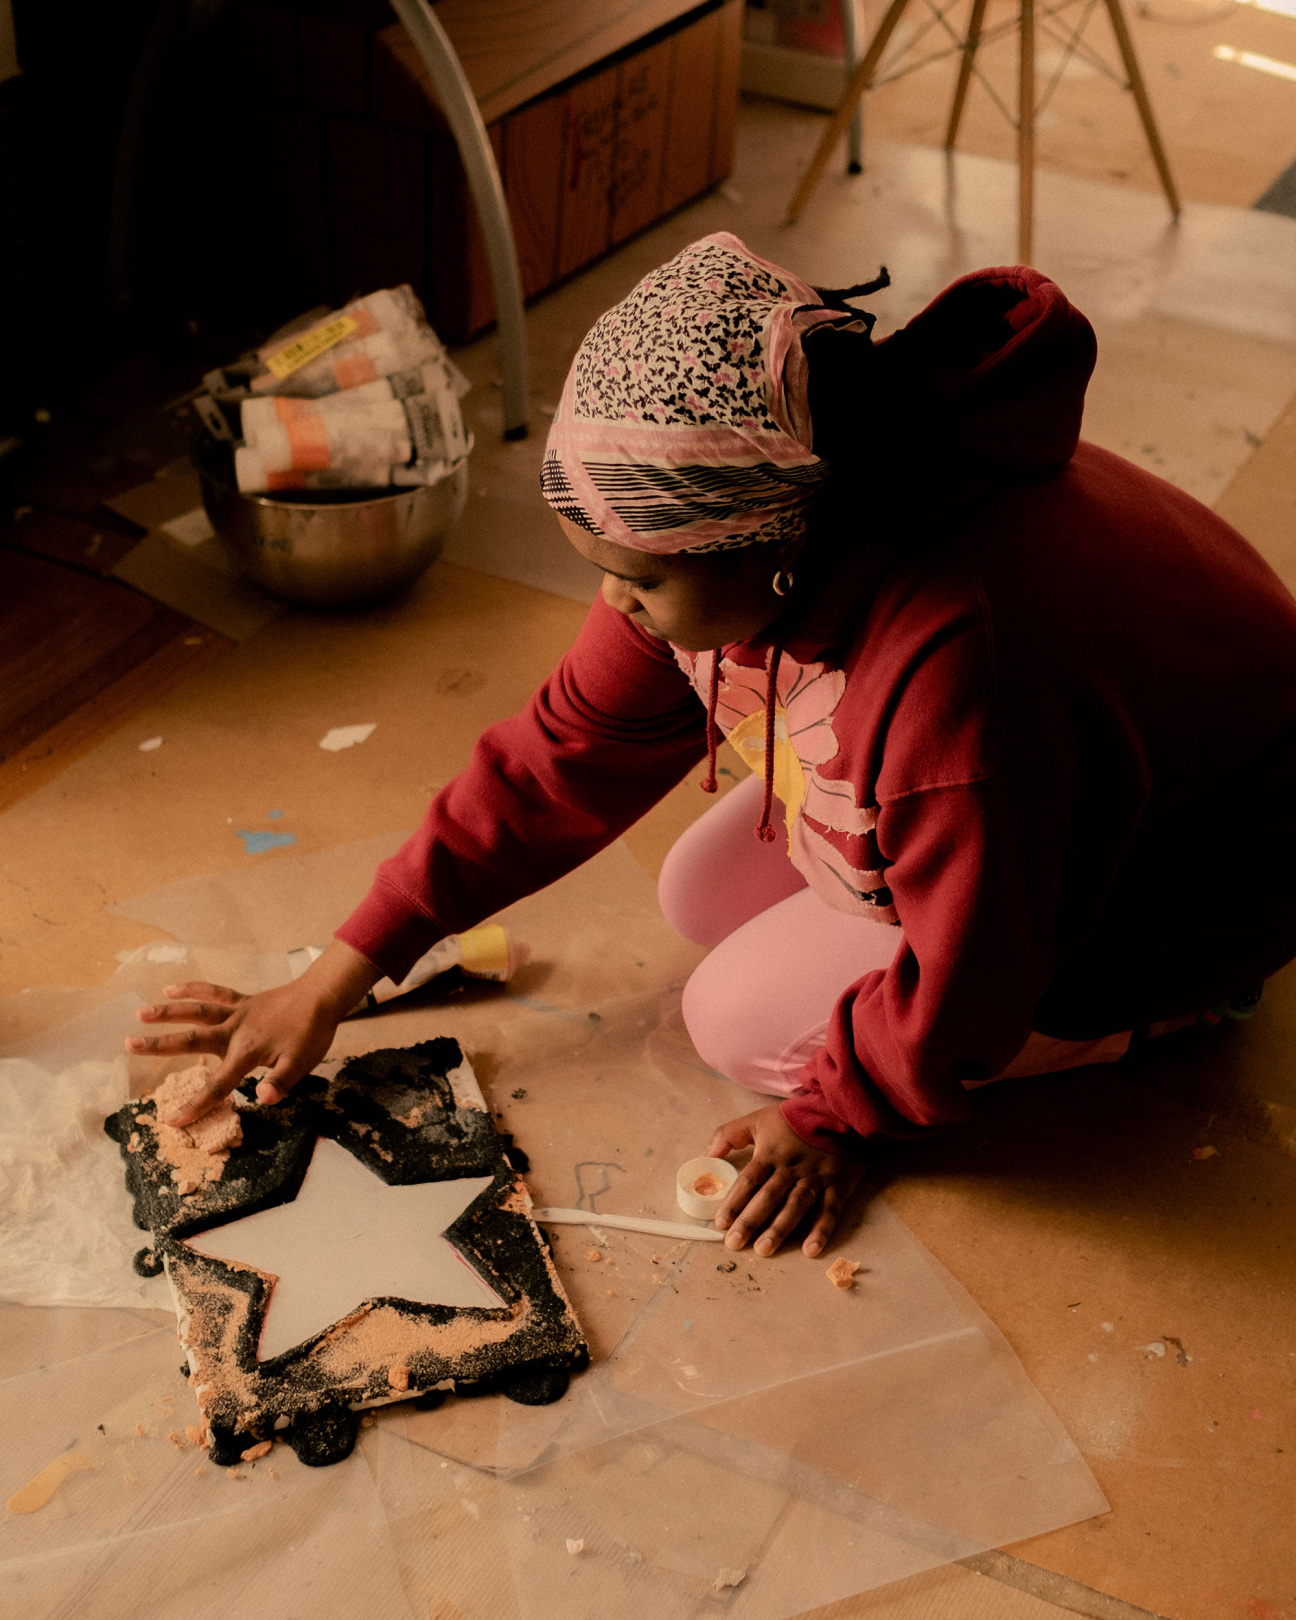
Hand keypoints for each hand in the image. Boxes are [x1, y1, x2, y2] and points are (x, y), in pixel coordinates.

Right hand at [125, 940, 379, 1126]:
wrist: (322, 997)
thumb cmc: (311, 1033)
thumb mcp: (302, 1064)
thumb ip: (280, 1083)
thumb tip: (262, 1100)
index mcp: (246, 1052)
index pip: (218, 1085)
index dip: (197, 1105)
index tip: (174, 1120)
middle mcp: (234, 1031)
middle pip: (192, 1039)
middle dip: (160, 1045)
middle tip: (128, 1044)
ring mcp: (236, 1012)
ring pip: (196, 1011)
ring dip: (168, 1011)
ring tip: (140, 1012)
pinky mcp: (242, 1001)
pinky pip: (213, 993)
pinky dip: (192, 988)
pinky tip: (170, 987)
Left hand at [707, 1105, 863, 1258]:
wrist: (840, 1108)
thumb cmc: (794, 1118)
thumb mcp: (758, 1119)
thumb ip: (728, 1134)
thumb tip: (705, 1155)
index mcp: (770, 1153)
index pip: (748, 1181)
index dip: (733, 1202)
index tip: (720, 1223)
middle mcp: (791, 1167)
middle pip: (768, 1197)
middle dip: (750, 1221)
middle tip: (734, 1243)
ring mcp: (816, 1177)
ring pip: (795, 1206)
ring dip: (779, 1229)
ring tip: (763, 1250)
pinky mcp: (839, 1184)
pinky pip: (830, 1210)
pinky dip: (821, 1230)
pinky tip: (810, 1250)